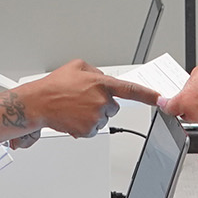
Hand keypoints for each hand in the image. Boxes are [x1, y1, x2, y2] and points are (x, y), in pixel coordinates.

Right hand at [0, 60, 159, 139]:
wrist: (38, 104)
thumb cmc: (54, 86)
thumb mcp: (77, 67)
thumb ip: (96, 72)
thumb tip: (103, 78)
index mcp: (101, 83)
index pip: (130, 89)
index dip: (147, 95)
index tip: (160, 98)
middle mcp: (101, 101)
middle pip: (113, 106)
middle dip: (102, 103)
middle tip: (83, 99)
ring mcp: (95, 117)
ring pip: (103, 118)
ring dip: (92, 114)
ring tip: (74, 108)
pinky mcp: (88, 130)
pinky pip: (93, 129)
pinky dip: (85, 125)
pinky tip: (73, 117)